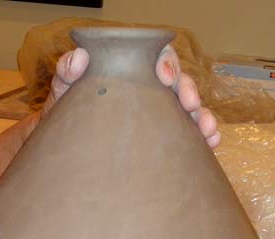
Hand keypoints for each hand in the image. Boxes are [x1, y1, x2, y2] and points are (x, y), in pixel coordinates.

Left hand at [44, 46, 220, 147]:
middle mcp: (149, 91)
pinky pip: (186, 135)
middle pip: (178, 83)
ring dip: (202, 117)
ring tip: (208, 131)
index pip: (156, 58)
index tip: (165, 77)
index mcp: (131, 71)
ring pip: (188, 110)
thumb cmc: (67, 111)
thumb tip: (79, 57)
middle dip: (188, 91)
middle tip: (189, 105)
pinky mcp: (161, 139)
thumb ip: (67, 71)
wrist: (65, 144)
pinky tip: (210, 144)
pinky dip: (201, 138)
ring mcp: (157, 115)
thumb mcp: (63, 89)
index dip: (166, 63)